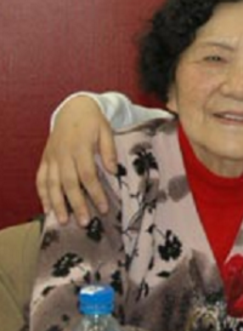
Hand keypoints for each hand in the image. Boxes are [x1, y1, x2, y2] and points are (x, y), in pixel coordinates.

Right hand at [36, 95, 116, 225]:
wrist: (74, 108)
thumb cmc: (94, 122)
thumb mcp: (107, 131)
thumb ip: (109, 151)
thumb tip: (114, 171)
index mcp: (81, 147)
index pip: (88, 175)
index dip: (95, 193)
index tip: (104, 208)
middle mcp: (64, 154)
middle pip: (69, 183)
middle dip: (76, 204)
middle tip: (83, 222)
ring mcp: (52, 157)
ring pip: (51, 184)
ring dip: (57, 204)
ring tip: (63, 221)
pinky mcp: (45, 159)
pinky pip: (40, 179)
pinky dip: (42, 194)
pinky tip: (47, 209)